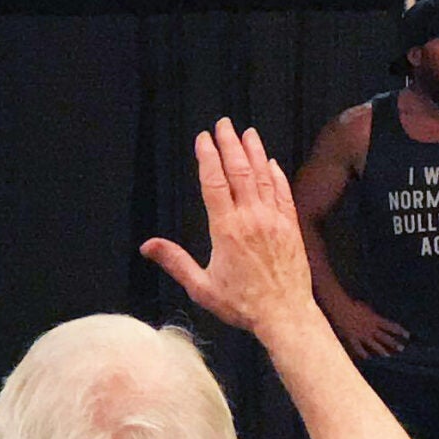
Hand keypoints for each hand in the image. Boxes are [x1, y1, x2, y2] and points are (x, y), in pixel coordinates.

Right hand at [140, 120, 318, 340]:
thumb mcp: (201, 287)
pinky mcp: (291, 227)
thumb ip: (175, 262)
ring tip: (247, 133)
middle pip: (239, 172)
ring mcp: (274, 220)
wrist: (285, 314)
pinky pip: (283, 193)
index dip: (207, 157)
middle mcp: (251, 218)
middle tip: (223, 124)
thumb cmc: (241, 304)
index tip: (202, 139)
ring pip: (263, 177)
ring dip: (254, 152)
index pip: (214, 183)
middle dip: (230, 145)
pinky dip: (276, 175)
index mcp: (226, 229)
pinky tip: (271, 163)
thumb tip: (147, 246)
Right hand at [327, 295, 408, 359]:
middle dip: (394, 343)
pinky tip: (367, 358)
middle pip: (385, 337)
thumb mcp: (366, 308)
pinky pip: (358, 347)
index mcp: (375, 319)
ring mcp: (362, 334)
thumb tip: (378, 316)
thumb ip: (373, 314)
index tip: (407, 335)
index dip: (400, 330)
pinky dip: (362, 353)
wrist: (341, 307)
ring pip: (374, 344)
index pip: (391, 326)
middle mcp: (371, 328)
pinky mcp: (352, 338)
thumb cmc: (353, 305)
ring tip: (388, 356)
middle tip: (402, 348)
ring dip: (382, 350)